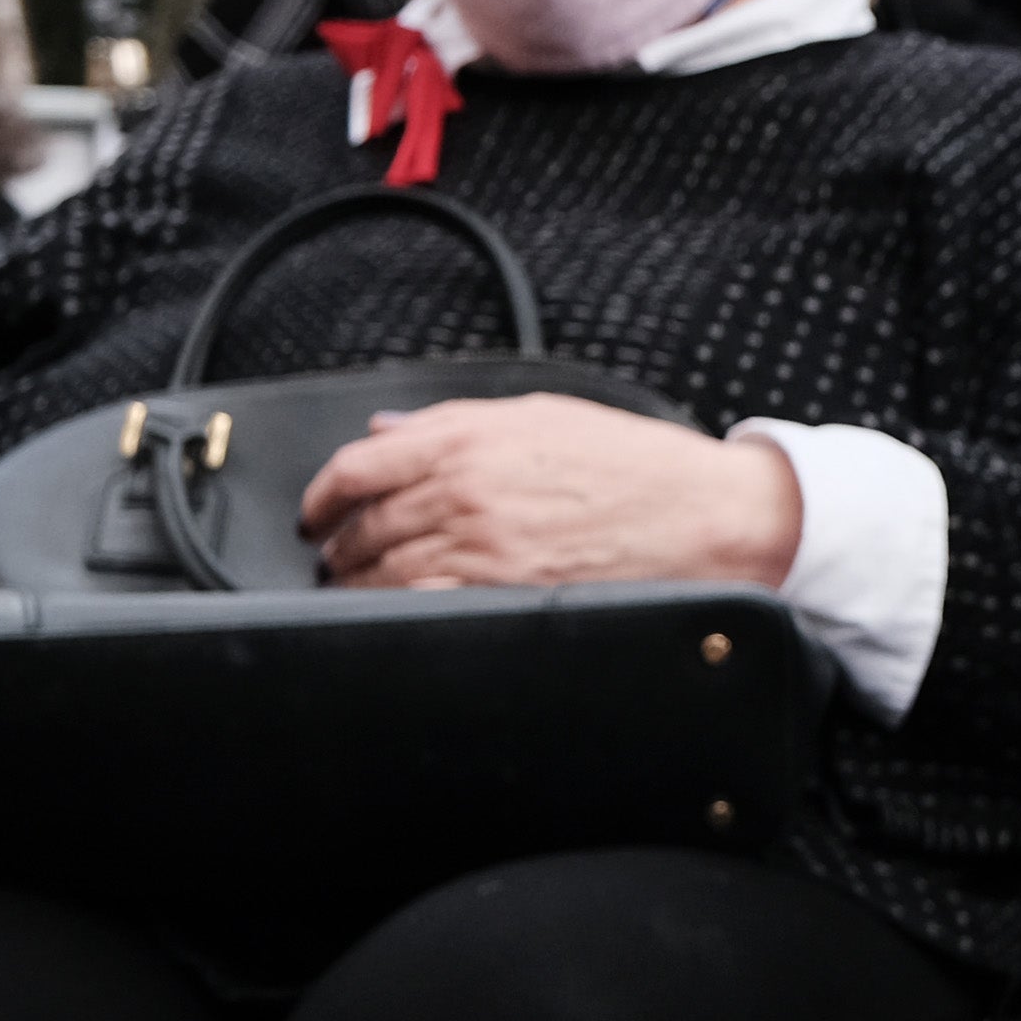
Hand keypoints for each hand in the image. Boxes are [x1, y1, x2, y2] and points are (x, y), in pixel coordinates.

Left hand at [306, 394, 802, 589]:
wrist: (702, 515)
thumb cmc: (636, 465)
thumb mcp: (544, 415)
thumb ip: (457, 421)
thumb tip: (389, 432)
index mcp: (471, 436)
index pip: (357, 466)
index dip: (321, 494)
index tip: (317, 510)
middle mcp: (465, 489)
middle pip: (361, 523)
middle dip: (339, 542)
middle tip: (337, 550)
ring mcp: (480, 545)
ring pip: (379, 569)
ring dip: (357, 578)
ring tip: (358, 582)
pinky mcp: (501, 590)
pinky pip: (415, 603)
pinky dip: (392, 606)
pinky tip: (394, 605)